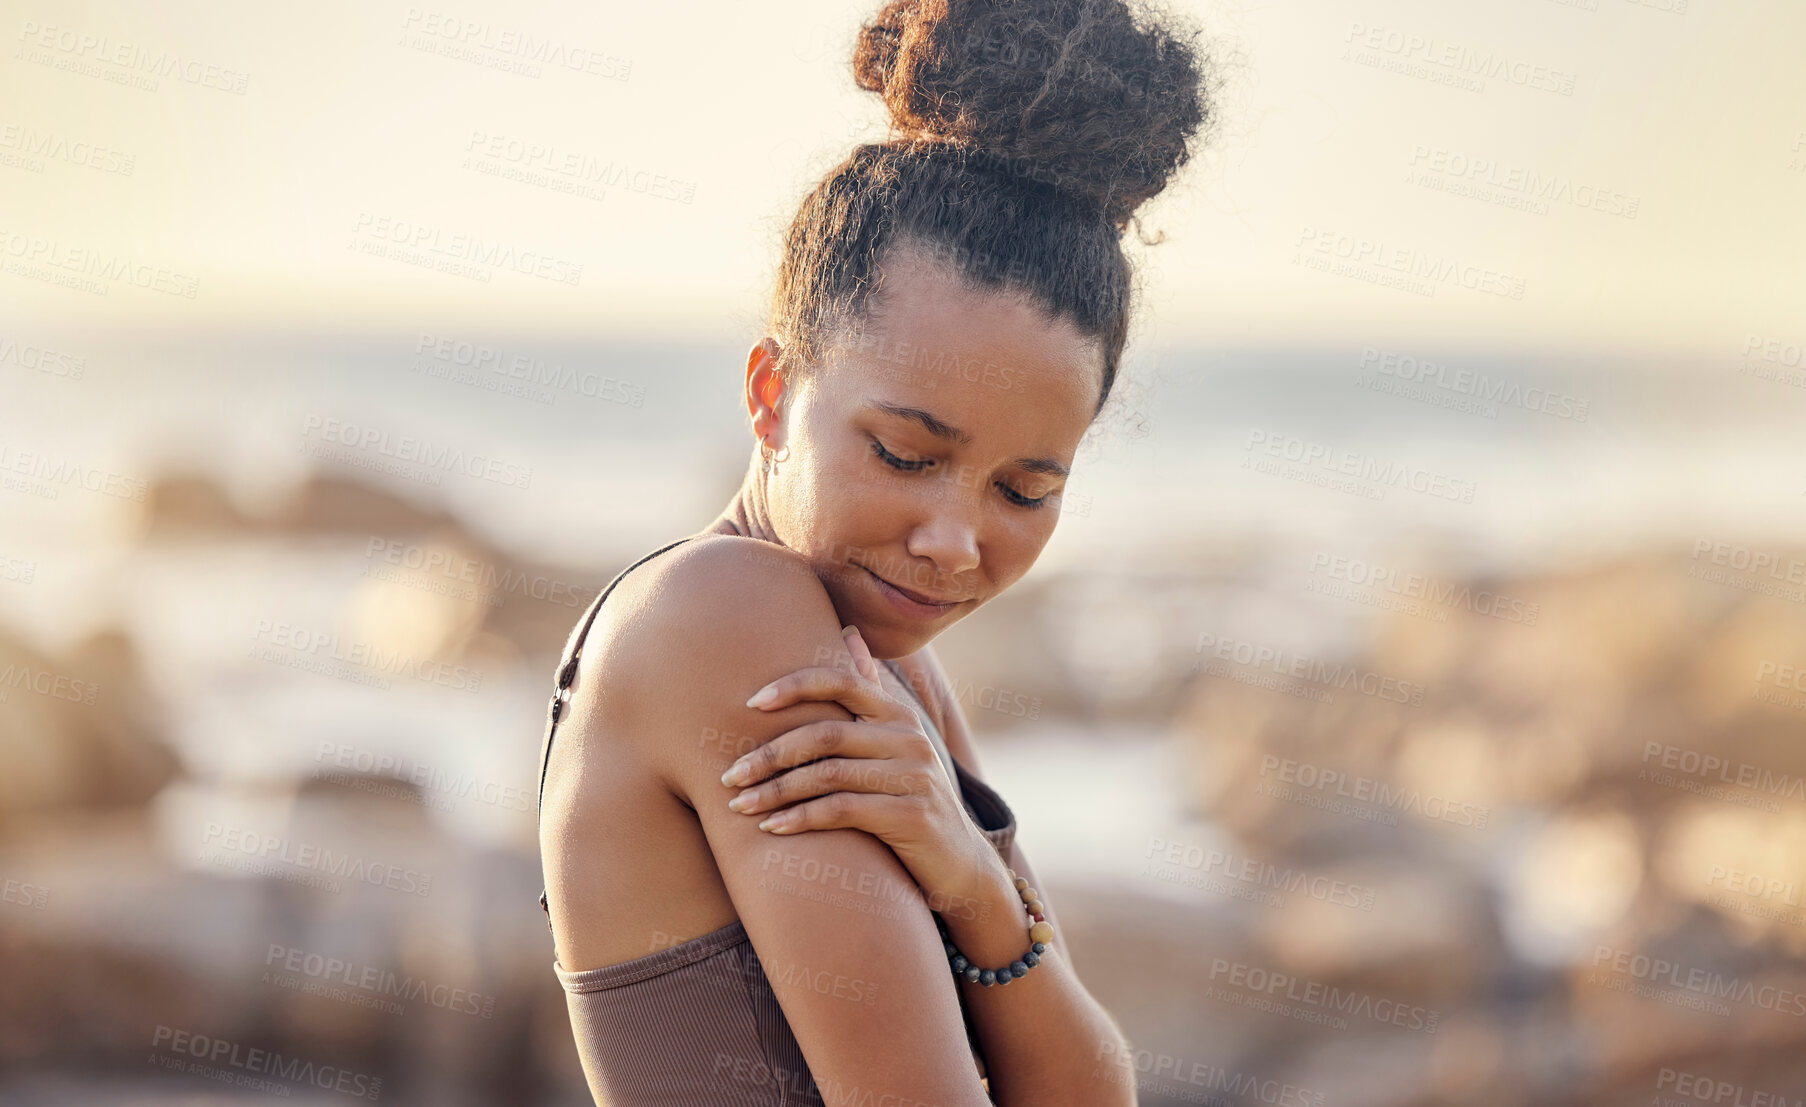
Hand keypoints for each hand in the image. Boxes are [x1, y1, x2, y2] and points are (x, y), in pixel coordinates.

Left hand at [722, 625, 1004, 920]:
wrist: (958, 863)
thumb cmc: (908, 799)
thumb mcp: (895, 745)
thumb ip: (871, 696)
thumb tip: (849, 635)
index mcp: (899, 715)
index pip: (842, 681)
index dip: (794, 686)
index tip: (751, 703)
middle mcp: (910, 738)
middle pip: (825, 734)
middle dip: (769, 755)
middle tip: (729, 776)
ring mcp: (914, 776)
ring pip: (828, 774)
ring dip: (775, 792)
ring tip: (740, 806)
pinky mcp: (912, 816)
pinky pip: (842, 810)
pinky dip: (800, 818)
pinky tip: (772, 828)